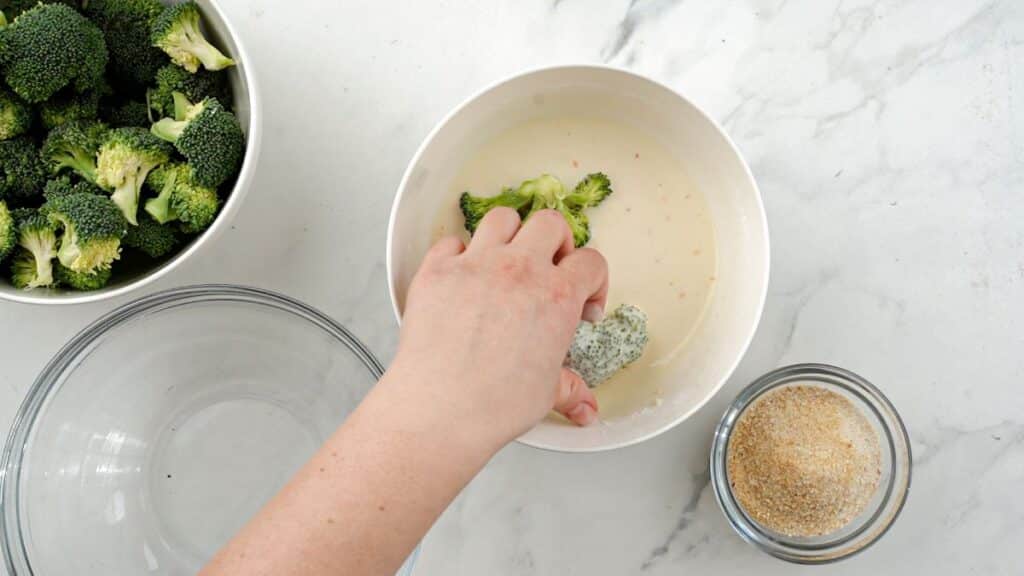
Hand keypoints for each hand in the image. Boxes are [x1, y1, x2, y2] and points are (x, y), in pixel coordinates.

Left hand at [390, 207, 608, 446]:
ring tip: (507, 259)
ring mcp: (476, 264)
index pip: (591, 262)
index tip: (584, 302)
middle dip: (556, 242)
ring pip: (502, 218)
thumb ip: (570, 390)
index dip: (594, 281)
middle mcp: (519, 270)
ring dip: (510, 234)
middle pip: (550, 224)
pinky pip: (451, 242)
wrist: (440, 408)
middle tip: (549, 268)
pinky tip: (462, 275)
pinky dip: (459, 253)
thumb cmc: (493, 403)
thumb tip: (585, 406)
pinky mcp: (437, 270)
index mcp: (556, 296)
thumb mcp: (545, 394)